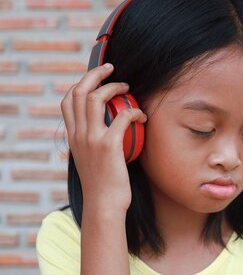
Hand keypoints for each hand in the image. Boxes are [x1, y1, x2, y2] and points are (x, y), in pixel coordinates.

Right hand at [61, 63, 146, 211]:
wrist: (104, 205)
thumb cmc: (104, 185)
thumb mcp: (92, 160)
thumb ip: (94, 143)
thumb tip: (108, 131)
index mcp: (73, 136)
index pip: (68, 100)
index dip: (81, 83)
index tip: (96, 78)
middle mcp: (79, 134)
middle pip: (80, 91)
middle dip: (95, 74)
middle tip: (112, 69)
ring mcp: (92, 139)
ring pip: (96, 98)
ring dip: (114, 87)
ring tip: (128, 88)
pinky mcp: (108, 146)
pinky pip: (122, 117)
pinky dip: (134, 111)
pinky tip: (142, 116)